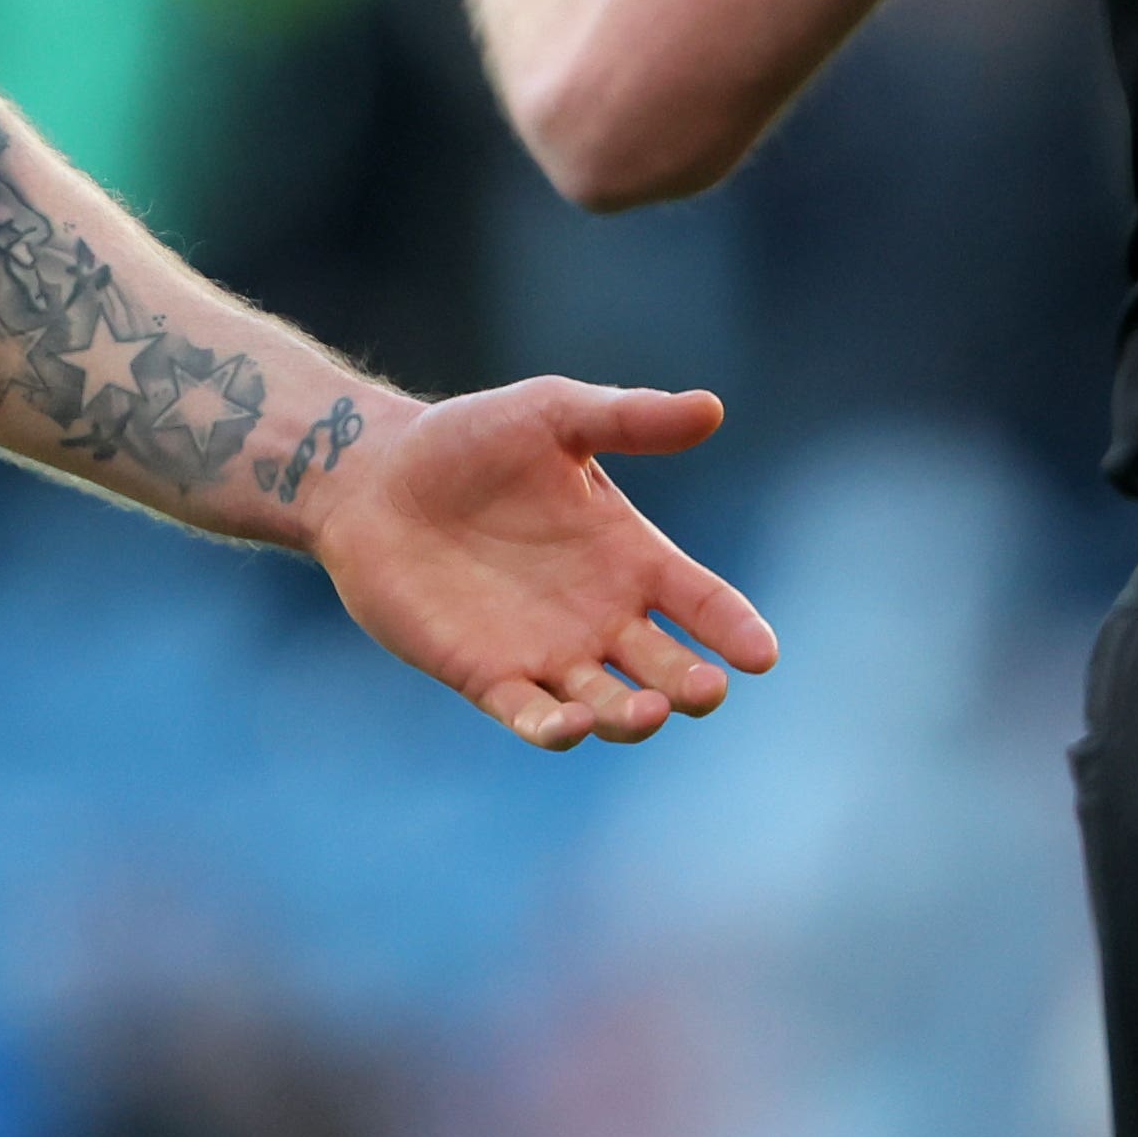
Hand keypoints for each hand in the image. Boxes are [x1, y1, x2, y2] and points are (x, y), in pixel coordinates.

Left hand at [308, 376, 780, 748]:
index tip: (761, 652)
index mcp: (629, 556)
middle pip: (666, 669)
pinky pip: (532, 716)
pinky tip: (569, 725)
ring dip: (631, 716)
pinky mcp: (487, 676)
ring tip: (646, 711)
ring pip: (608, 706)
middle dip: (692, 686)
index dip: (734, 628)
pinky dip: (555, 729)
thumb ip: (629, 417)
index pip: (701, 601)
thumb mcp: (555, 415)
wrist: (376, 476)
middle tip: (706, 690)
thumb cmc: (471, 439)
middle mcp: (600, 615)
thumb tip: (712, 407)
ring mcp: (547, 652)